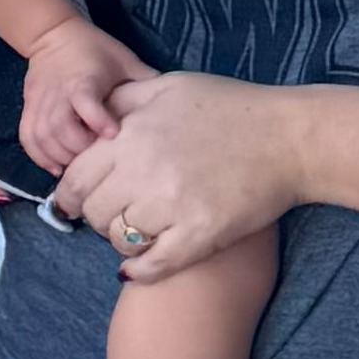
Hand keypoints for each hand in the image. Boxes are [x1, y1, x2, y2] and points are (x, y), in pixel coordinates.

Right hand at [16, 15, 154, 177]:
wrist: (52, 34)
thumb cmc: (95, 49)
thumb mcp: (125, 61)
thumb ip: (146, 83)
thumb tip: (176, 108)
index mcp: (84, 79)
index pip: (85, 99)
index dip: (96, 118)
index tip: (112, 135)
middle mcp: (58, 92)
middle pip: (61, 127)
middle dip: (80, 150)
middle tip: (101, 164)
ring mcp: (40, 102)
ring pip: (43, 136)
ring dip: (61, 157)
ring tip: (82, 171)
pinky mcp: (28, 108)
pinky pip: (28, 138)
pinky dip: (40, 157)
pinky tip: (58, 169)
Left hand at [56, 73, 303, 281]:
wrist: (289, 138)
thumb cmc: (228, 107)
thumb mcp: (164, 87)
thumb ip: (120, 100)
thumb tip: (89, 117)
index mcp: (129, 135)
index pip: (76, 176)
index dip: (70, 193)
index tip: (73, 202)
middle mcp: (143, 171)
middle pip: (95, 211)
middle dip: (95, 217)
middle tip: (110, 216)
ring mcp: (173, 205)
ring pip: (120, 239)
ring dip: (120, 241)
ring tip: (132, 234)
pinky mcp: (203, 233)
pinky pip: (157, 264)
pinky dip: (140, 271)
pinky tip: (134, 270)